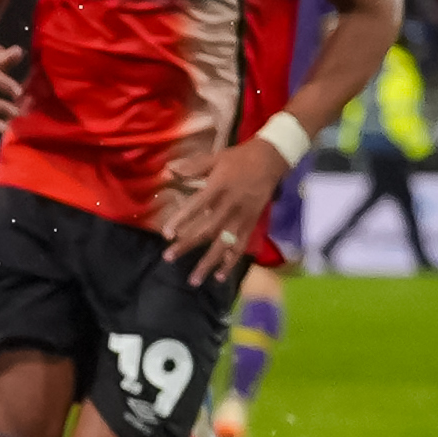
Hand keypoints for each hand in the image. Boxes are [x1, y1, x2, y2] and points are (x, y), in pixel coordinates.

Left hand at [159, 137, 286, 286]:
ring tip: (194, 279)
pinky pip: (240, 246)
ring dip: (208, 263)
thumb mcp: (215, 157)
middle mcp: (230, 205)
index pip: (197, 206)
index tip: (166, 234)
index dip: (181, 220)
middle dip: (187, 245)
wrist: (271, 160)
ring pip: (223, 244)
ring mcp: (242, 217)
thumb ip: (192, 166)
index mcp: (218, 187)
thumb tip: (168, 170)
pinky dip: (230, 262)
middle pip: (207, 230)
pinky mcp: (251, 224)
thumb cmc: (238, 159)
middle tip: (168, 258)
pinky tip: (220, 276)